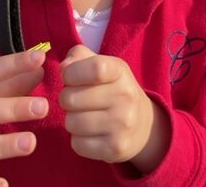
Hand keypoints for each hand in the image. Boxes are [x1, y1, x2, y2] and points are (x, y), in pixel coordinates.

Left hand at [60, 45, 168, 170]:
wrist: (143, 124)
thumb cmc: (113, 88)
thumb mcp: (103, 65)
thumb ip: (79, 57)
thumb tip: (63, 67)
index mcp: (120, 71)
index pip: (95, 68)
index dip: (72, 73)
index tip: (68, 77)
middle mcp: (125, 97)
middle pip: (71, 98)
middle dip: (66, 98)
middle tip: (76, 99)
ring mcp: (122, 124)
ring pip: (71, 122)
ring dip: (71, 120)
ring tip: (83, 116)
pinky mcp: (115, 148)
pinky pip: (77, 144)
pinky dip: (78, 139)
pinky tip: (90, 133)